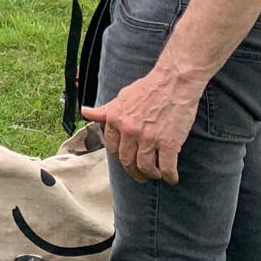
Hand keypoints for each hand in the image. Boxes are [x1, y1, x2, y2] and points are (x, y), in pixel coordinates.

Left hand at [81, 73, 198, 183]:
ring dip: (150, 175)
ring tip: (156, 175)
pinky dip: (169, 176)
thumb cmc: (149, 87)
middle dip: (134, 171)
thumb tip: (85, 112)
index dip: (119, 157)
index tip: (127, 161)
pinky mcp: (169, 143)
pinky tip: (172, 178)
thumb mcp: (122, 97)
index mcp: (115, 120)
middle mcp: (129, 130)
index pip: (112, 147)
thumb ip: (105, 110)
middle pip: (127, 161)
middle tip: (141, 175)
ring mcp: (148, 138)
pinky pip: (166, 167)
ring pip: (145, 167)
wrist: (174, 82)